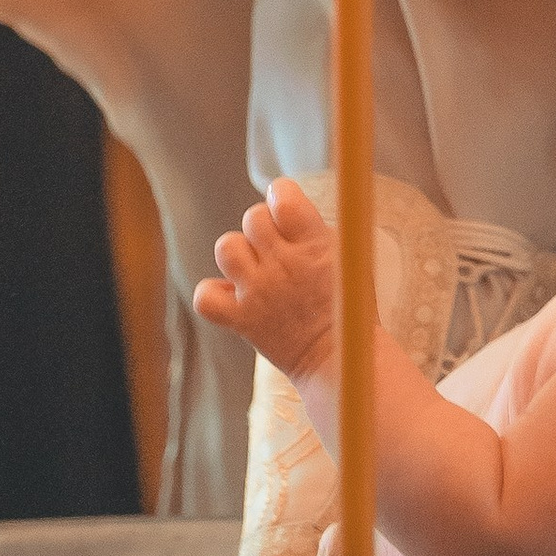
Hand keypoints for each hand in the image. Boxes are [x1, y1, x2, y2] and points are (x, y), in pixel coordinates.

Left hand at [191, 178, 336, 377]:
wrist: (337, 358)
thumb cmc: (347, 305)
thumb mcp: (350, 256)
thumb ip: (316, 227)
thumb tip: (285, 198)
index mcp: (315, 245)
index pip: (283, 197)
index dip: (281, 196)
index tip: (286, 209)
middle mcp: (283, 266)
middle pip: (252, 217)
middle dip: (264, 227)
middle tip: (279, 248)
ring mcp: (258, 294)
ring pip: (226, 247)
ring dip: (240, 254)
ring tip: (257, 270)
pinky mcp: (241, 321)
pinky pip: (206, 295)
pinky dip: (214, 293)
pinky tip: (234, 295)